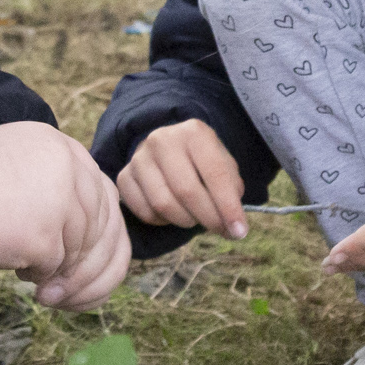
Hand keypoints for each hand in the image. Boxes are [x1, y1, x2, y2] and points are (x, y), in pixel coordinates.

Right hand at [0, 122, 131, 309]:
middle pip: (103, 224)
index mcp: (57, 144)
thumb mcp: (12, 169)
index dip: (98, 230)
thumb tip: (86, 234)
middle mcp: (68, 164)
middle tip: (62, 282)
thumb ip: (52, 187)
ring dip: (64, 275)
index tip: (81, 254)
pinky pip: (56, 269)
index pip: (102, 192)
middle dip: (90, 261)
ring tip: (36, 284)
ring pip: (83, 251)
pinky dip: (41, 279)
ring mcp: (60, 199)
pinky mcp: (47, 234)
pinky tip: (17, 276)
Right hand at [116, 120, 248, 237]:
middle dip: (208, 218)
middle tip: (220, 230)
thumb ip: (231, 190)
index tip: (239, 231)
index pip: (215, 173)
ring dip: (185, 220)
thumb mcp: (223, 165)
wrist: (169, 149)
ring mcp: (139, 158)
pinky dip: (163, 222)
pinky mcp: (124, 177)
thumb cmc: (202, 161)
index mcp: (193, 132)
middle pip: (187, 191)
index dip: (229, 206)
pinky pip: (144, 212)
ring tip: (195, 218)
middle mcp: (162, 140)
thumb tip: (233, 225)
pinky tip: (173, 214)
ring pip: (163, 204)